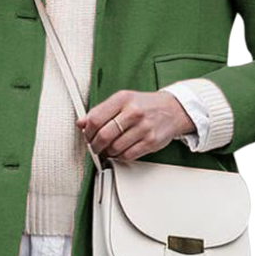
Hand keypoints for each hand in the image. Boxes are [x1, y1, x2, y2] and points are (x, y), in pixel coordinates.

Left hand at [76, 89, 195, 160]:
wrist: (173, 109)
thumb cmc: (145, 105)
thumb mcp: (122, 100)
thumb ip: (100, 111)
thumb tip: (81, 123)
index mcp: (123, 99)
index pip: (95, 119)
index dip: (87, 131)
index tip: (87, 135)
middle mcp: (133, 112)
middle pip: (104, 136)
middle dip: (95, 145)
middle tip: (95, 146)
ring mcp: (143, 128)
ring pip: (114, 148)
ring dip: (108, 152)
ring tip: (109, 148)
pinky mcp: (151, 142)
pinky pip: (127, 155)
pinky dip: (120, 156)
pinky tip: (121, 150)